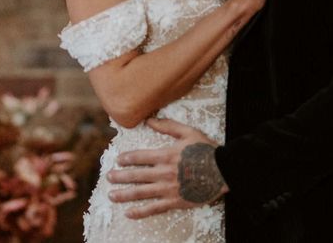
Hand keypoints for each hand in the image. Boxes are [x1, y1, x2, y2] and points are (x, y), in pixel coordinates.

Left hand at [108, 118, 227, 218]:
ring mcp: (168, 189)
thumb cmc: (206, 150)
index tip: (119, 159)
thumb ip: (168, 126)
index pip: (140, 157)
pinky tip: (129, 213)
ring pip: (141, 193)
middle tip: (109, 177)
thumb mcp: (188, 132)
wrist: (223, 171)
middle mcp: (164, 173)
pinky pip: (153, 209)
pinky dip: (140, 212)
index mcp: (166, 155)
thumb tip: (149, 120)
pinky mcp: (174, 202)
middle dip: (120, 176)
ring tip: (112, 195)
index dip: (127, 158)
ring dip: (124, 194)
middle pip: (136, 175)